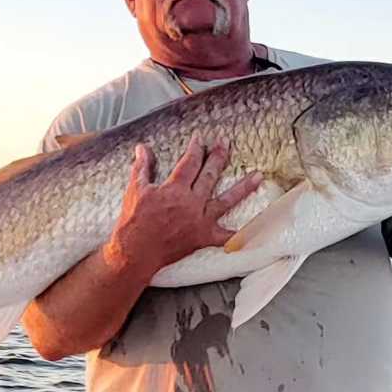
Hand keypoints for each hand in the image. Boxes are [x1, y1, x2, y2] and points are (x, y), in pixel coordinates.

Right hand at [104, 134, 262, 275]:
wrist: (136, 252)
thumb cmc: (134, 222)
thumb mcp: (135, 190)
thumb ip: (142, 167)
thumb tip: (142, 148)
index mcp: (175, 189)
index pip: (190, 162)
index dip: (196, 148)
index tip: (201, 138)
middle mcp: (192, 202)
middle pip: (210, 174)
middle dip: (219, 156)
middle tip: (226, 143)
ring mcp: (200, 220)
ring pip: (227, 201)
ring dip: (243, 188)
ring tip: (258, 176)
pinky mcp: (202, 237)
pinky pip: (225, 237)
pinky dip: (240, 234)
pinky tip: (255, 230)